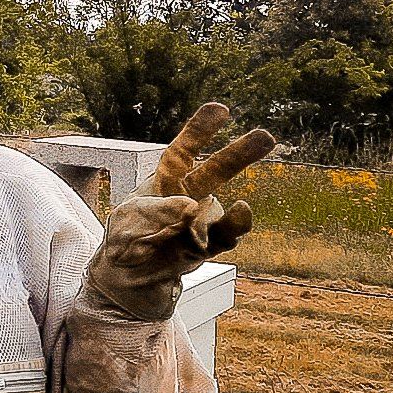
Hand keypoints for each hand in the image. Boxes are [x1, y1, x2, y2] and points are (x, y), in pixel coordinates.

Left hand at [86, 103, 274, 320]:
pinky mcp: (206, 250)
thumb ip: (158, 211)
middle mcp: (188, 199)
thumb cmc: (124, 242)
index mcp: (163, 183)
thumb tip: (192, 207)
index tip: (221, 109)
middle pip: (216, 172)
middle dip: (240, 154)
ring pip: (218, 212)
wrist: (125, 283)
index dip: (199, 131)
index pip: (182, 152)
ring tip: (209, 222)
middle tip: (268, 137)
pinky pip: (224, 237)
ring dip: (211, 217)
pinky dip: (232, 229)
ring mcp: (200, 224)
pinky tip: (242, 215)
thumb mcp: (128, 220)